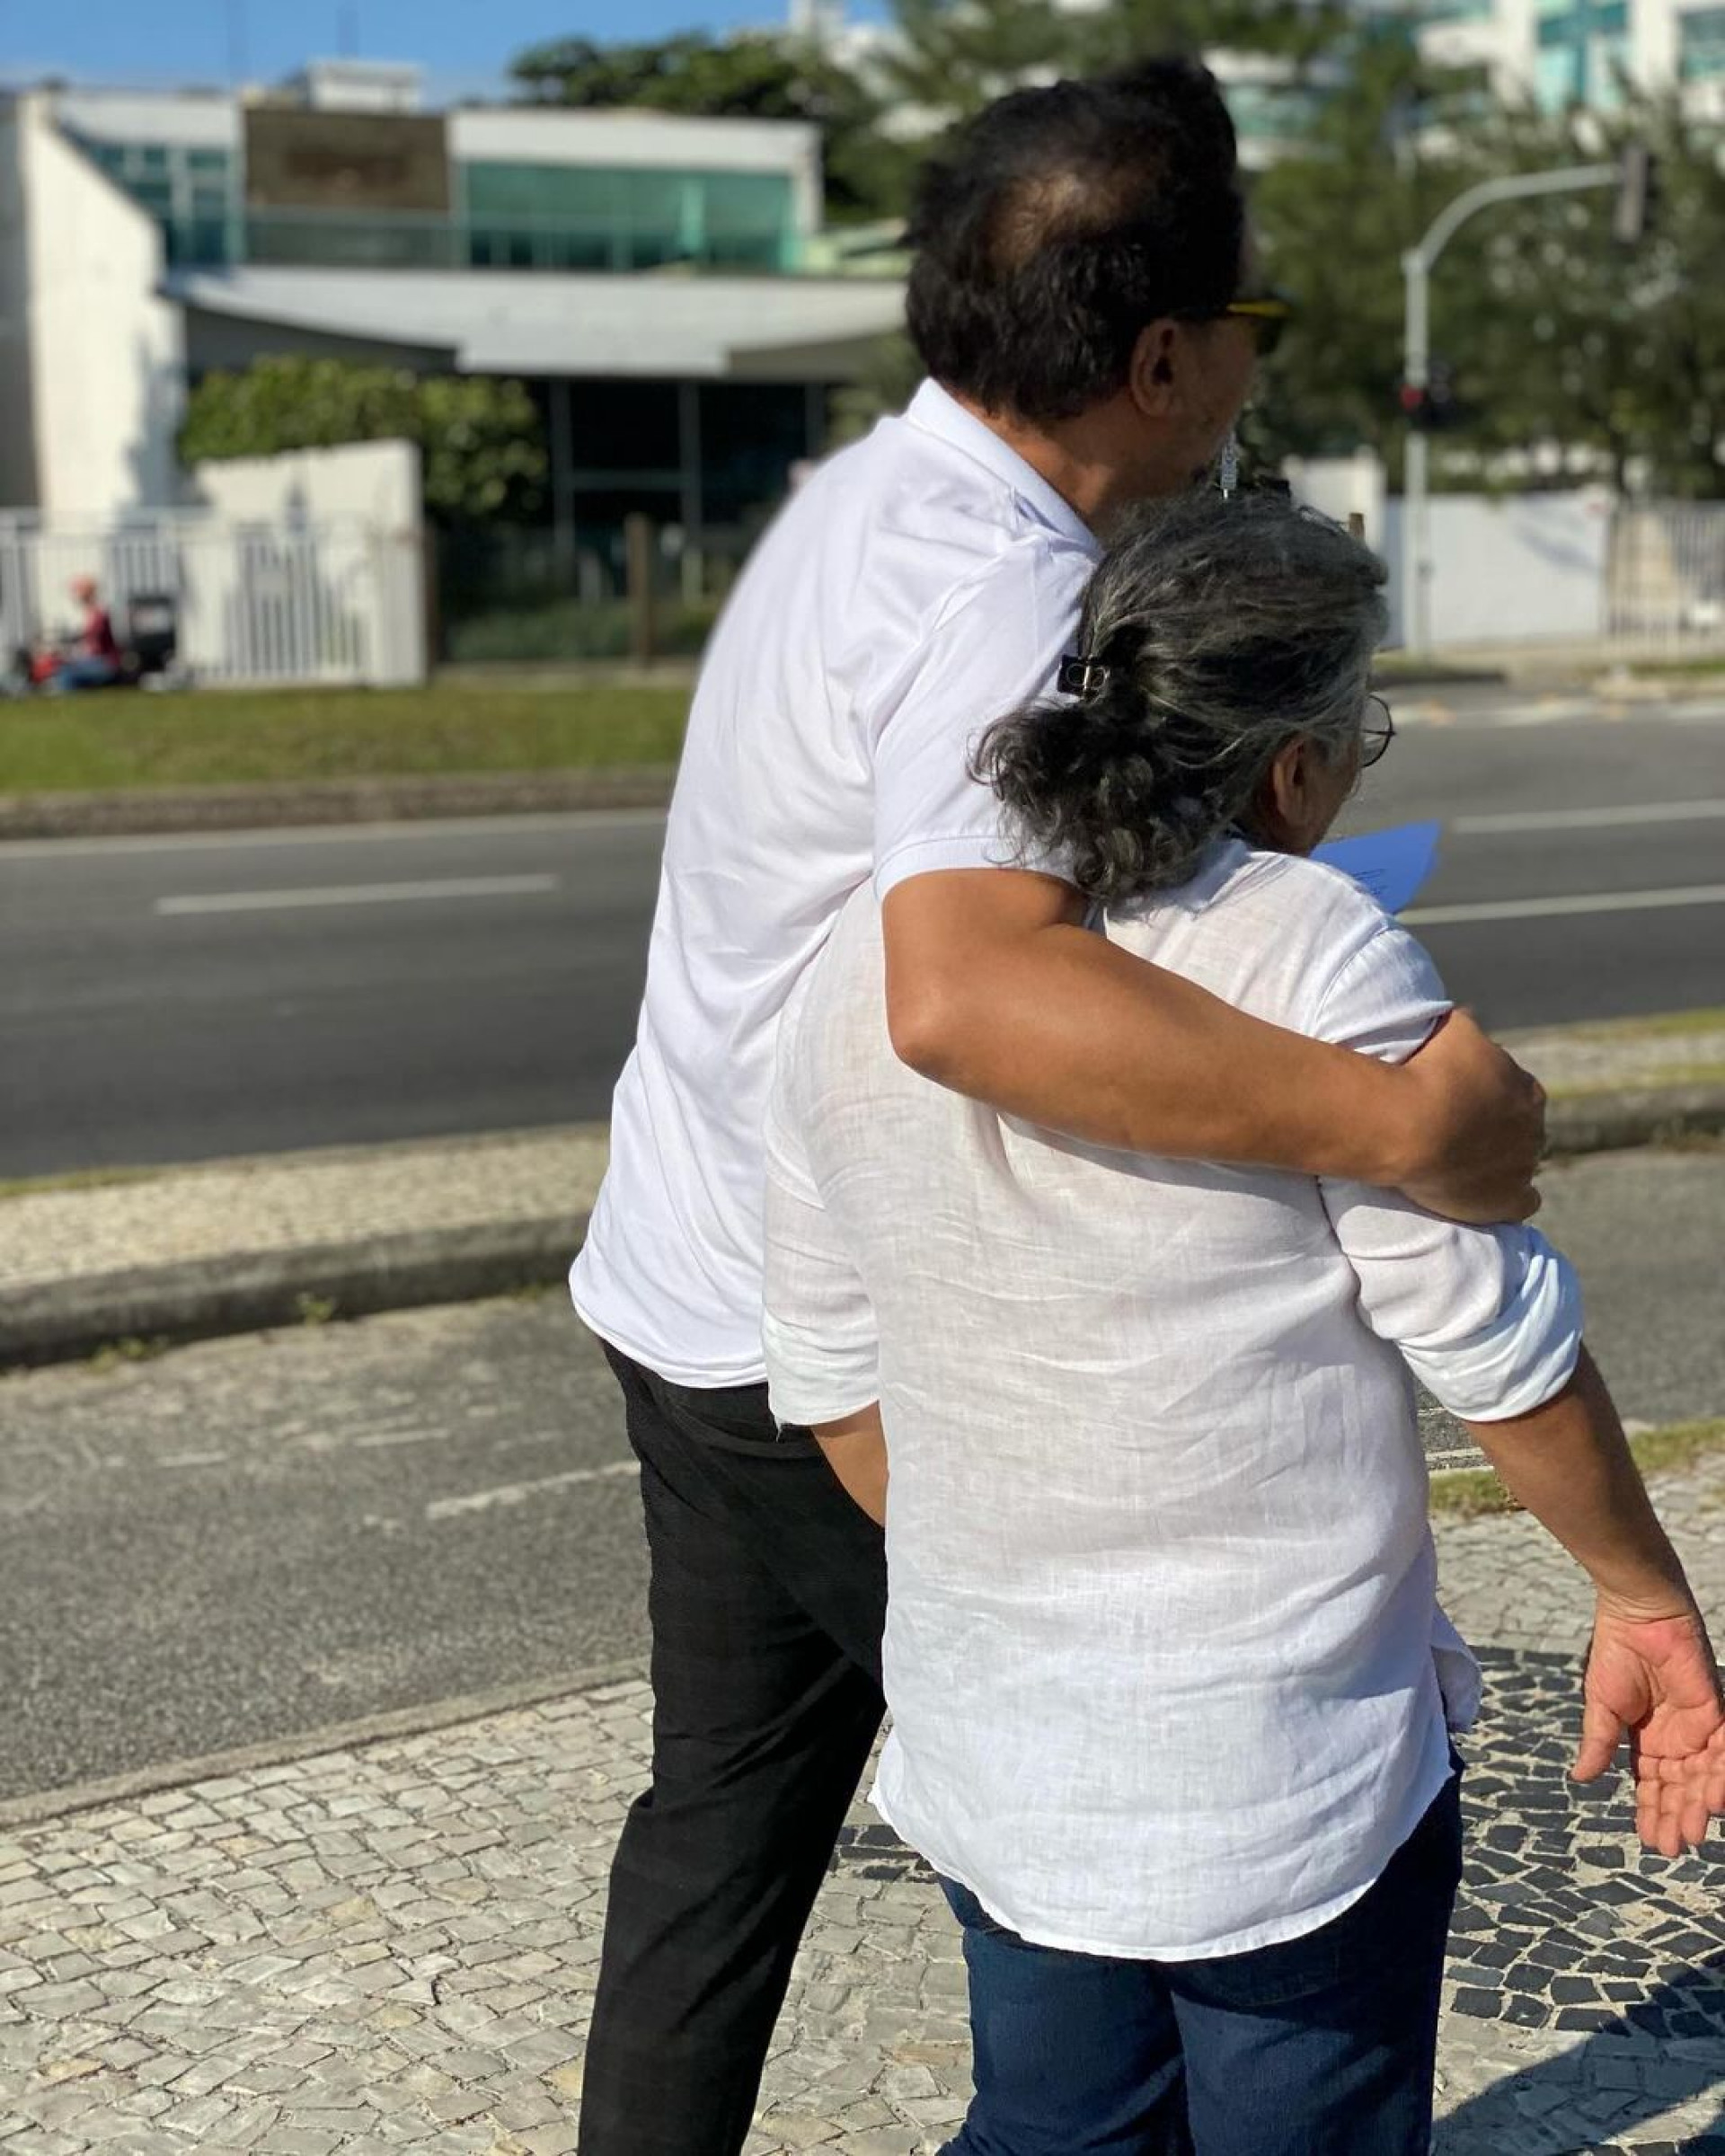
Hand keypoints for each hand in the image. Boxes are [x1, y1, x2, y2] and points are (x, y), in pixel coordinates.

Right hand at [1396, 1010, 1545, 1223]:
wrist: (1408, 1125)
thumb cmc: (1427, 1071)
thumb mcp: (1452, 1030)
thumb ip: (1469, 1030)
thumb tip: (1469, 1021)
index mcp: (1527, 1090)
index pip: (1519, 1093)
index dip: (1491, 1097)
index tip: (1462, 1100)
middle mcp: (1534, 1128)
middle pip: (1522, 1130)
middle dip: (1497, 1130)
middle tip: (1457, 1133)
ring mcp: (1524, 1167)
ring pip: (1523, 1165)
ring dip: (1502, 1164)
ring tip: (1464, 1165)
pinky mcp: (1508, 1202)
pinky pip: (1524, 1203)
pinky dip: (1511, 1199)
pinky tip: (1490, 1197)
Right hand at [1573, 1602, 1724, 1855]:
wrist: (1637, 1615)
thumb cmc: (1616, 1653)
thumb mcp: (1602, 1705)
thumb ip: (1598, 1743)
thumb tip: (1579, 1779)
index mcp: (1647, 1740)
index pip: (1653, 1787)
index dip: (1652, 1814)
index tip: (1650, 1842)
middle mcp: (1676, 1741)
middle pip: (1680, 1789)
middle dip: (1677, 1818)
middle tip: (1674, 1847)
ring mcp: (1698, 1729)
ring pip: (1704, 1778)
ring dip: (1699, 1806)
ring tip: (1692, 1832)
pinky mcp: (1716, 1714)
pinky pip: (1724, 1752)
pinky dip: (1721, 1776)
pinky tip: (1712, 1799)